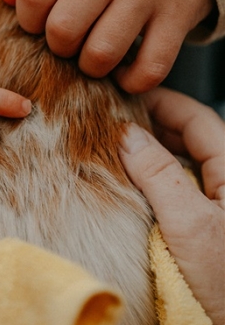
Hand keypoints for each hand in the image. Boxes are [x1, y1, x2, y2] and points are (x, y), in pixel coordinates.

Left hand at [4, 0, 213, 92]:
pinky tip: (125, 71)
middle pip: (62, 30)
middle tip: (70, 40)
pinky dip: (130, 82)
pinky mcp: (178, 17)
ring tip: (95, 55)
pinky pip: (148, 70)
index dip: (27, 21)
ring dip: (90, 67)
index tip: (40, 22)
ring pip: (101, 54)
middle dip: (58, 47)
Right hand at [119, 88, 224, 324]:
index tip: (125, 96)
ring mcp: (216, 205)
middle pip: (189, 138)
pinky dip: (152, 183)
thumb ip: (159, 174)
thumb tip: (129, 135)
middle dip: (151, 127)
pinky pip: (177, 192)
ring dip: (150, 155)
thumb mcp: (188, 224)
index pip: (197, 118)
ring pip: (182, 164)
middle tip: (110, 123)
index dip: (161, 103)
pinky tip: (128, 186)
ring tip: (113, 150)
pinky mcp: (204, 228)